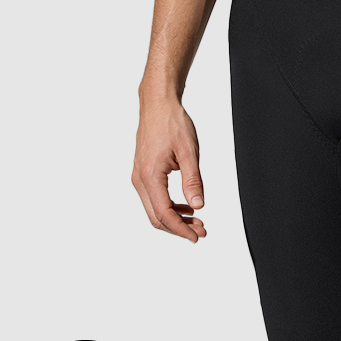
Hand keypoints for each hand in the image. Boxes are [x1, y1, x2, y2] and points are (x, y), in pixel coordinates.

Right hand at [132, 94, 206, 242]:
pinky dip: (168, 206)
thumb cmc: (171, 122)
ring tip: (196, 221)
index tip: (196, 237)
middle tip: (201, 231)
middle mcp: (140, 179)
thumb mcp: (189, 151)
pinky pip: (153, 197)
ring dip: (174, 218)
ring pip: (154, 209)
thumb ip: (193, 181)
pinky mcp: (142, 172)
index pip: (164, 214)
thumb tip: (198, 206)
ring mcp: (139, 176)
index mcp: (150, 175)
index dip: (181, 229)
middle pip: (156, 217)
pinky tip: (185, 206)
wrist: (158, 104)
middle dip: (179, 228)